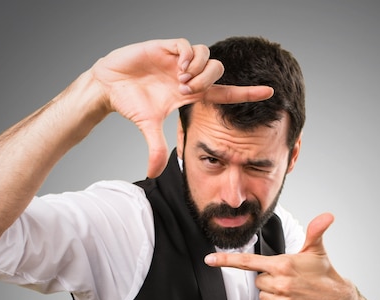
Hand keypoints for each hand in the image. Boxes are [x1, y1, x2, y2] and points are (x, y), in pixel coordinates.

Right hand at [91, 38, 273, 176]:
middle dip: (208, 82)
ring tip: (180, 81)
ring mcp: (179, 60)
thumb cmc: (131, 103)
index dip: (247, 93)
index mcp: (191, 93)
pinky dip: (188, 57)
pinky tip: (178, 68)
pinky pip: (188, 45)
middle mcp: (189, 75)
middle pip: (218, 71)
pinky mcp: (166, 47)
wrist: (110, 86)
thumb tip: (153, 173)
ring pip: (207, 56)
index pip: (226, 92)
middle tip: (187, 92)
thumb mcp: (148, 127)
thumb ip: (156, 148)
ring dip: (198, 70)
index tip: (270, 92)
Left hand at [204, 213, 356, 299]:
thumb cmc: (324, 273)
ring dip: (273, 294)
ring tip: (292, 291)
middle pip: (258, 281)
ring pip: (262, 296)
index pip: (249, 262)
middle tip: (288, 278)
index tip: (209, 259)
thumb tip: (327, 215)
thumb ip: (315, 231)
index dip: (226, 261)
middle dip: (269, 279)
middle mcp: (281, 284)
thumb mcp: (317, 250)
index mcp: (283, 265)